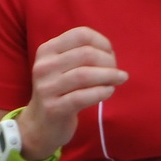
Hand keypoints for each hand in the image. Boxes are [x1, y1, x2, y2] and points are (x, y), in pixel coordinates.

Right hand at [19, 26, 126, 158]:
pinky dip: (101, 92)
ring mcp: (47, 88)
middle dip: (108, 60)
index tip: (111, 53)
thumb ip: (82, 55)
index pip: (80, 35)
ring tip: (120, 79)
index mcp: (47, 50)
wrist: (40, 125)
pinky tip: (109, 91)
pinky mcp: (54, 108)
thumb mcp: (62, 67)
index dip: (102, 42)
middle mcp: (44, 66)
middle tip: (117, 71)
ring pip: (84, 74)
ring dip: (109, 75)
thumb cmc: (59, 91)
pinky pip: (82, 96)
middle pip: (85, 53)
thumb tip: (111, 52)